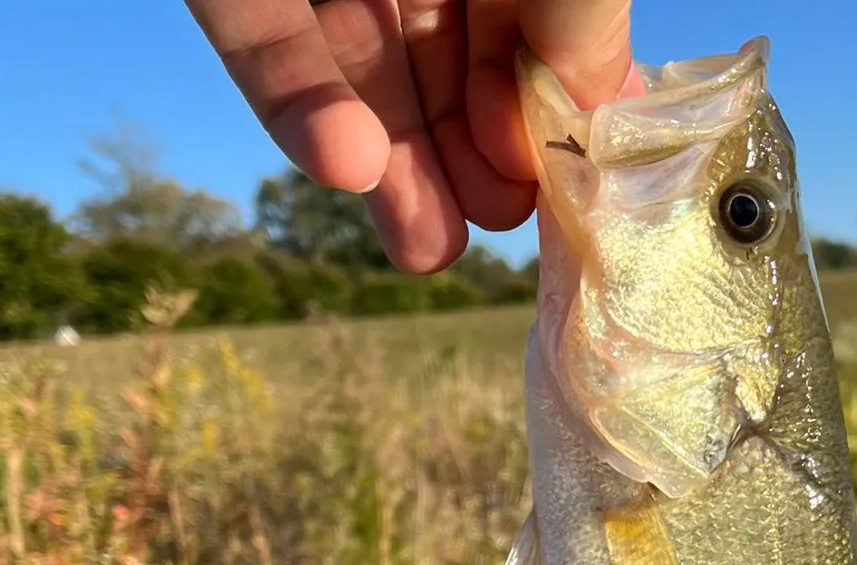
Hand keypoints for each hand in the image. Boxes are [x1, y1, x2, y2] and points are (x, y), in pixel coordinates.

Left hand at [183, 0, 635, 273]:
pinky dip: (298, 106)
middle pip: (435, 73)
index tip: (543, 193)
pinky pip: (258, 41)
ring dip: (390, 170)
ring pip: (354, 78)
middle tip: (477, 243)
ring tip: (423, 249)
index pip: (522, 43)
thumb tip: (598, 113)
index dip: (531, 122)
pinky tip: (346, 163)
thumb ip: (581, 22)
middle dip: (457, 168)